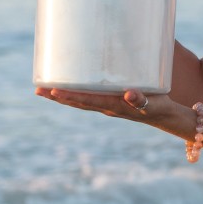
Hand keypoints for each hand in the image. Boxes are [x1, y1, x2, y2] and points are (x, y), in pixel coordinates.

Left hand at [36, 86, 169, 123]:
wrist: (164, 116)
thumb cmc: (158, 107)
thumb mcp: (152, 104)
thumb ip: (140, 99)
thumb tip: (129, 94)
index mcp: (113, 106)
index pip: (86, 101)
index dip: (69, 96)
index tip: (52, 91)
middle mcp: (106, 107)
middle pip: (77, 103)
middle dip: (57, 97)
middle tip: (38, 90)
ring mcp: (107, 106)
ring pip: (80, 102)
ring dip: (62, 97)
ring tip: (45, 90)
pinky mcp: (111, 102)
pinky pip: (88, 98)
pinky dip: (75, 94)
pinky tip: (70, 87)